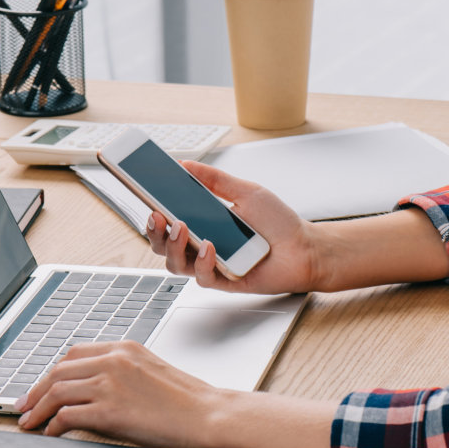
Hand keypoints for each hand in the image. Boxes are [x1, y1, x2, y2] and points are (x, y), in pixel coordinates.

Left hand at [15, 340, 339, 447]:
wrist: (209, 414)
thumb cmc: (187, 399)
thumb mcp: (150, 370)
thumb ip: (121, 370)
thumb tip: (92, 387)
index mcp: (124, 347)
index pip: (74, 353)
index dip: (51, 372)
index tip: (40, 387)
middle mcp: (114, 360)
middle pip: (58, 370)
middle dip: (35, 390)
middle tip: (24, 407)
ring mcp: (110, 383)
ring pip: (57, 391)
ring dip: (37, 409)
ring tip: (29, 423)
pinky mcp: (110, 410)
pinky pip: (67, 416)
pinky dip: (53, 425)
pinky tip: (52, 433)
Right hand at [147, 161, 320, 293]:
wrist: (305, 248)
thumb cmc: (278, 223)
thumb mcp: (246, 192)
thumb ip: (215, 179)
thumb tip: (186, 165)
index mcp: (203, 223)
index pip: (168, 219)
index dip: (152, 211)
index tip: (143, 194)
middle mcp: (201, 245)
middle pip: (162, 245)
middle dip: (154, 231)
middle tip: (157, 215)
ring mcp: (211, 265)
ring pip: (175, 264)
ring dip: (173, 246)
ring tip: (182, 227)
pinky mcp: (223, 282)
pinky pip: (202, 277)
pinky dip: (202, 262)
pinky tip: (209, 247)